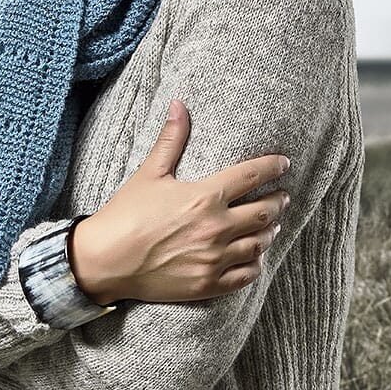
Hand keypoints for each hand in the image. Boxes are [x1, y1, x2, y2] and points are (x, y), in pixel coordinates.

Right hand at [69, 98, 289, 304]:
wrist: (106, 260)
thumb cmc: (126, 214)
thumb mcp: (149, 173)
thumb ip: (171, 140)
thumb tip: (179, 105)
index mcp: (204, 196)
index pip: (251, 175)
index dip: (273, 167)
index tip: (284, 163)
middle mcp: (216, 228)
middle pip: (264, 212)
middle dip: (278, 201)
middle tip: (283, 196)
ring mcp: (214, 258)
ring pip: (259, 243)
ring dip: (270, 232)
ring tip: (273, 225)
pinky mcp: (208, 284)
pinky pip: (246, 275)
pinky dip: (256, 264)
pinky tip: (256, 258)